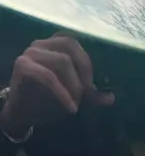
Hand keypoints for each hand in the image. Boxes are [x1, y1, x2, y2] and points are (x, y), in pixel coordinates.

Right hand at [0, 35, 114, 138]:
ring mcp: (30, 53)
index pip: (75, 42)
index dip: (87, 61)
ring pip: (62, 61)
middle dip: (85, 69)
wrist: (24, 113)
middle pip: (70, 46)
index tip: (92, 84)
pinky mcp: (22, 66)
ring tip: (77, 103)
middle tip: (88, 92)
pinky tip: (71, 108)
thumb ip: (91, 95)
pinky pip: (49, 76)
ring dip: (75, 85)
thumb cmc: (48, 100)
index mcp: (53, 46)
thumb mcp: (75, 96)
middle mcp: (41, 45)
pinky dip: (63, 93)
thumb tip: (111, 98)